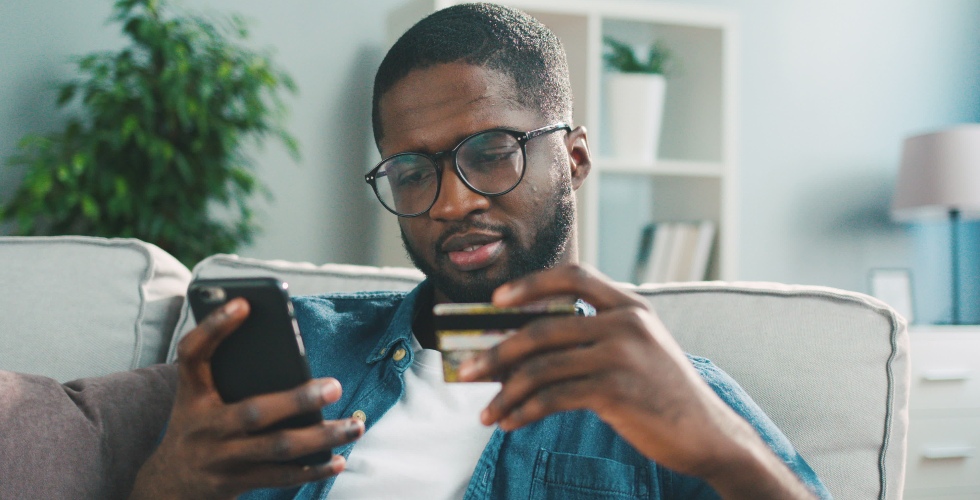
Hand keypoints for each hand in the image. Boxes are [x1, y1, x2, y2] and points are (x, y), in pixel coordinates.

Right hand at [129, 298, 363, 499]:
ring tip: (355, 426)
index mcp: (192, 394)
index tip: (245, 303)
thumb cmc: (199, 426)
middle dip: (298, 400)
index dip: (214, 328)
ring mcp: (220, 457)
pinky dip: (313, 469)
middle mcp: (204, 425)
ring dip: (322, 437)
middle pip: (254, 411)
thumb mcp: (199, 398)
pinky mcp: (235, 483)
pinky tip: (339, 459)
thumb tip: (290, 354)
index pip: (193, 354)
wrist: (168, 486)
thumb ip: (230, 374)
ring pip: (278, 447)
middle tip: (335, 386)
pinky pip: (281, 476)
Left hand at [457, 265, 813, 497]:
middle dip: (496, 351)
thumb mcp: (638, 349)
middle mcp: (626, 324)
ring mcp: (621, 356)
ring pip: (541, 367)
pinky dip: (523, 412)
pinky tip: (509, 423)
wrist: (707, 434)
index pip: (575, 276)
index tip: (498, 299)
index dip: (531, 284)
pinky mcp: (615, 391)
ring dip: (504, 392)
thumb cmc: (662, 392)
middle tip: (466, 370)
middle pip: (542, 329)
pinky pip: (553, 398)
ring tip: (485, 412)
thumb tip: (523, 345)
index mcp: (631, 306)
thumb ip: (594, 336)